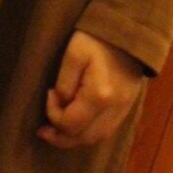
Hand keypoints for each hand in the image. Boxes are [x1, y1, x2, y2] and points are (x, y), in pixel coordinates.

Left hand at [38, 30, 143, 149]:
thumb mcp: (73, 55)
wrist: (128, 33)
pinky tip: (79, 124)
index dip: (53, 114)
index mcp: (99, 95)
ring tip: (58, 131)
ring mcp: (124, 110)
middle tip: (44, 131)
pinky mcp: (127, 107)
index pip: (70, 123)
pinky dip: (89, 132)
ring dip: (75, 138)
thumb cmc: (97, 39)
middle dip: (61, 137)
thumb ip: (64, 84)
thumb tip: (61, 104)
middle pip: (84, 138)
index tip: (49, 93)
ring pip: (97, 138)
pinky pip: (107, 130)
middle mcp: (114, 109)